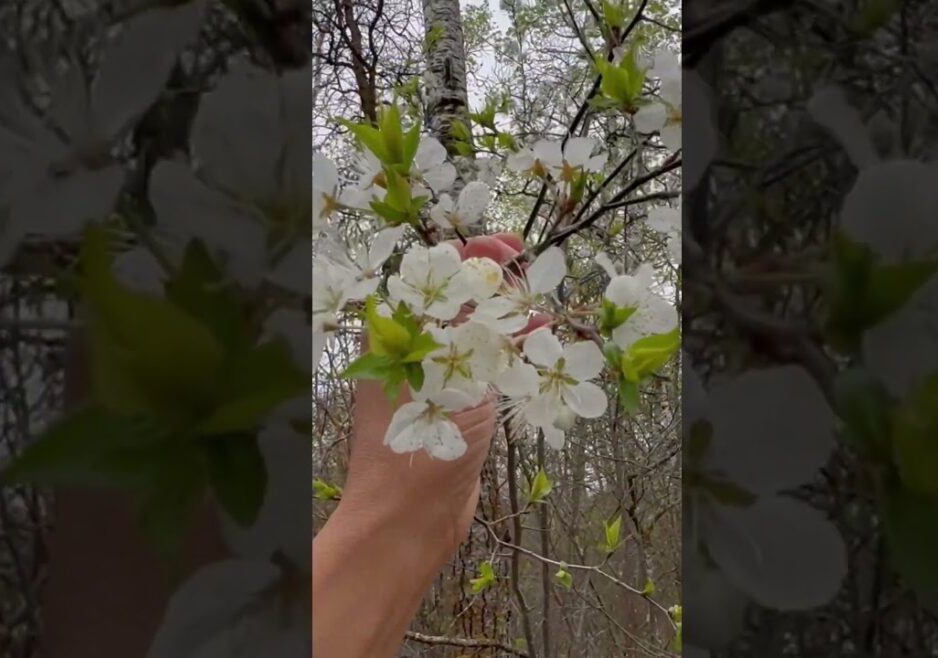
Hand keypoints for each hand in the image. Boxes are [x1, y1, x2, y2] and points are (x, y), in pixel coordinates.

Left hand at [313, 232, 551, 657]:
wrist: (408, 520)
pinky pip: (487, 370)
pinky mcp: (458, 409)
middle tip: (531, 281)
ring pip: (477, 336)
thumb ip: (472, 328)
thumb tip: (498, 279)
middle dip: (497, 286)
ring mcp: (437, 382)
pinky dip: (513, 356)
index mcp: (395, 335)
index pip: (434, 276)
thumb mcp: (448, 376)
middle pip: (458, 302)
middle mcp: (414, 354)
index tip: (509, 249)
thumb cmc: (415, 445)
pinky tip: (540, 346)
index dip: (471, 254)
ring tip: (541, 314)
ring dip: (509, 321)